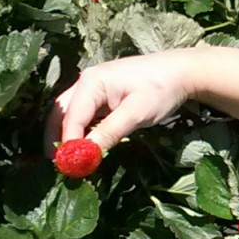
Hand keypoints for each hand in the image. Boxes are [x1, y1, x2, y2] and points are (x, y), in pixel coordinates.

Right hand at [45, 50, 196, 155]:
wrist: (181, 72)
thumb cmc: (160, 90)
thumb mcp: (136, 113)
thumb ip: (109, 133)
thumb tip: (84, 156)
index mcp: (91, 82)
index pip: (71, 117)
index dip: (68, 143)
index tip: (68, 166)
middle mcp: (86, 82)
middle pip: (62, 113)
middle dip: (57, 138)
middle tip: (58, 165)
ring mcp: (94, 87)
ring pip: (71, 113)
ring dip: (67, 135)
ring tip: (68, 159)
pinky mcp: (103, 94)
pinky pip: (84, 113)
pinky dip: (81, 130)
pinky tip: (84, 146)